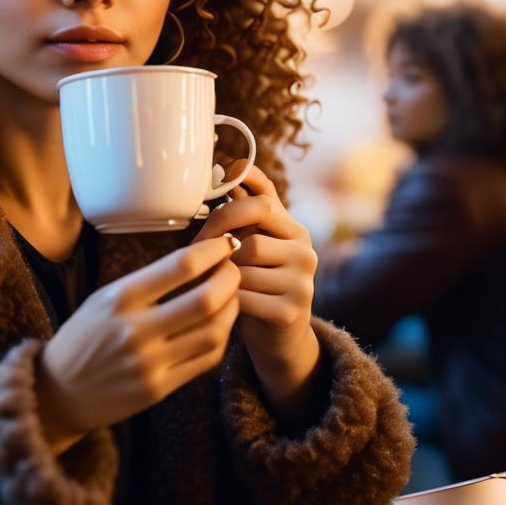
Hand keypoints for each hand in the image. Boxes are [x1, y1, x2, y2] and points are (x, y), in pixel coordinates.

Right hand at [35, 234, 240, 453]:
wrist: (59, 391)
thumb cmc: (85, 336)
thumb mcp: (104, 298)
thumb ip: (147, 282)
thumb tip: (197, 259)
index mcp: (120, 298)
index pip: (181, 266)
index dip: (213, 250)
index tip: (225, 242)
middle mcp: (136, 330)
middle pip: (206, 299)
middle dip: (230, 278)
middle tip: (234, 268)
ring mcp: (149, 363)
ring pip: (214, 331)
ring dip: (231, 308)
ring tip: (231, 295)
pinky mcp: (158, 389)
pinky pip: (206, 359)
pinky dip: (221, 337)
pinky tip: (219, 325)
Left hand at [193, 162, 318, 376]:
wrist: (278, 339)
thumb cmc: (257, 283)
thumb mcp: (256, 242)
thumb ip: (247, 208)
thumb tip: (229, 165)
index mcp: (295, 230)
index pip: (263, 201)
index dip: (228, 206)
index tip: (207, 210)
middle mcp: (305, 252)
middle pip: (251, 236)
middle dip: (219, 244)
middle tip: (200, 255)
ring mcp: (303, 282)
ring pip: (244, 268)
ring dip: (221, 275)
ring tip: (214, 281)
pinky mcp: (292, 311)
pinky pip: (245, 296)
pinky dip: (227, 299)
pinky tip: (225, 302)